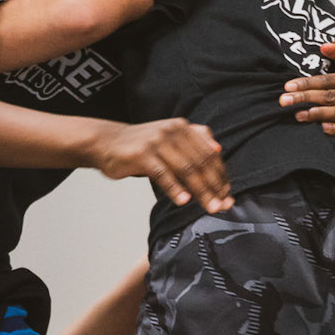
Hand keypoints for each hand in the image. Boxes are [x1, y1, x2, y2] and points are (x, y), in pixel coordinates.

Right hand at [91, 118, 231, 211]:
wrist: (106, 142)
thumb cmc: (142, 146)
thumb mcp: (169, 138)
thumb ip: (192, 142)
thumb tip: (219, 150)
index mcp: (182, 127)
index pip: (209, 153)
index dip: (220, 175)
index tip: (227, 194)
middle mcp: (172, 131)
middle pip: (200, 162)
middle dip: (214, 186)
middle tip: (222, 205)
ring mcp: (157, 141)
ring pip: (186, 169)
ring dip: (200, 191)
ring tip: (209, 207)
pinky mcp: (142, 155)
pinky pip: (163, 174)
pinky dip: (175, 189)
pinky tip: (184, 201)